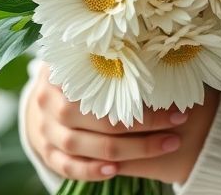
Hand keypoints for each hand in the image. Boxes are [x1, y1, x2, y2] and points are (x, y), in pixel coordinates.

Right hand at [24, 62, 220, 183]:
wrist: (42, 95)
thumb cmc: (76, 72)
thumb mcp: (86, 56)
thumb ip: (109, 54)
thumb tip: (154, 48)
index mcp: (62, 72)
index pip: (105, 88)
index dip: (140, 97)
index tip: (174, 101)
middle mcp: (49, 101)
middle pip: (99, 120)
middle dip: (144, 127)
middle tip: (178, 122)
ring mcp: (45, 129)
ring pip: (86, 147)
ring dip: (129, 151)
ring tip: (164, 145)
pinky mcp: (46, 152)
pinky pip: (68, 166)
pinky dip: (91, 171)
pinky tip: (115, 170)